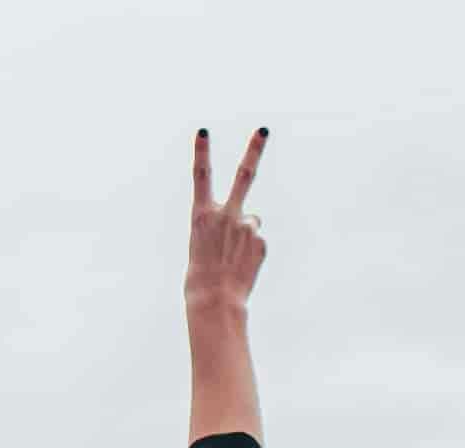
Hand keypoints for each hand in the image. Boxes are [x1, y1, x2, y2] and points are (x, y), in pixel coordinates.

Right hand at [186, 127, 268, 310]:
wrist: (214, 301)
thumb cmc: (200, 276)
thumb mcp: (203, 243)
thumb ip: (225, 224)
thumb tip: (254, 218)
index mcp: (201, 215)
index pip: (201, 177)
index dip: (201, 152)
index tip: (203, 131)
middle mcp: (226, 215)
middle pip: (244, 175)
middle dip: (254, 150)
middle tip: (264, 130)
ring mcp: (246, 227)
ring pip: (251, 221)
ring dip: (244, 234)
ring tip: (232, 256)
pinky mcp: (261, 241)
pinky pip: (256, 240)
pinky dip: (251, 251)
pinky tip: (242, 265)